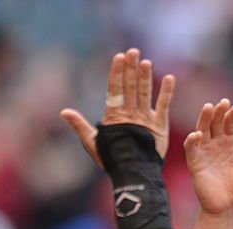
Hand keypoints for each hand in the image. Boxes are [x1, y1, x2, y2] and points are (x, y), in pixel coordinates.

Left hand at [60, 48, 174, 166]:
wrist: (133, 173)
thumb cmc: (112, 159)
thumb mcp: (93, 142)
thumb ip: (81, 125)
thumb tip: (64, 111)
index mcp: (114, 115)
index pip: (115, 89)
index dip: (116, 73)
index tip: (118, 57)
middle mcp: (130, 113)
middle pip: (130, 86)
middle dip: (131, 69)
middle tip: (133, 52)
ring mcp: (145, 118)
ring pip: (145, 92)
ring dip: (145, 77)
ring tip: (145, 62)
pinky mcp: (159, 125)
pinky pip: (163, 105)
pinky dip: (166, 92)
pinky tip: (168, 78)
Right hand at [183, 99, 232, 214]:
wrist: (230, 208)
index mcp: (232, 143)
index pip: (231, 122)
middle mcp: (217, 144)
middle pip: (216, 122)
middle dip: (219, 111)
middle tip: (224, 102)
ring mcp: (205, 152)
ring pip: (202, 129)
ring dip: (205, 118)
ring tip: (209, 107)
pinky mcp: (195, 163)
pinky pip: (191, 148)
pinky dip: (192, 140)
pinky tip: (198, 134)